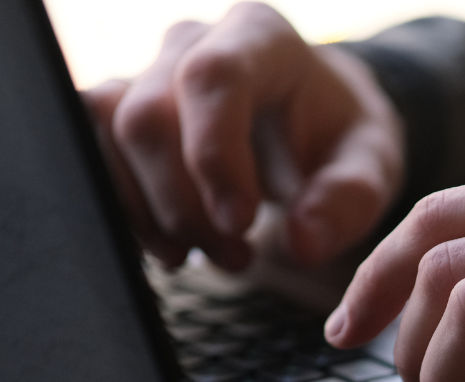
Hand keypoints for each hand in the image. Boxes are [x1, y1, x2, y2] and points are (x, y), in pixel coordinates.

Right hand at [82, 2, 402, 270]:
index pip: (214, 77)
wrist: (313, 129)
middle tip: (237, 259)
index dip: (214, 154)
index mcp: (262, 39)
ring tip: (209, 256)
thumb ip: (349, 200)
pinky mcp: (123, 112)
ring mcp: (151, 75)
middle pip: (149, 116)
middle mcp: (194, 45)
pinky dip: (127, 212)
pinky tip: (173, 247)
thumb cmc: (340, 140)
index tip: (240, 223)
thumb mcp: (371, 167)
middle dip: (184, 204)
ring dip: (149, 214)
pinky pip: (93, 154)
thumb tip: (305, 244)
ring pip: (109, 136)